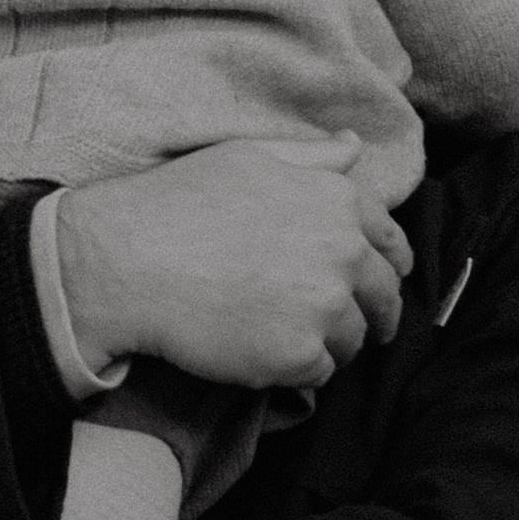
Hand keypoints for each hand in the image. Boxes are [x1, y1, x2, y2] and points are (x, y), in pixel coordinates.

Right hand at [55, 137, 411, 390]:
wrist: (126, 263)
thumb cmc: (177, 204)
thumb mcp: (248, 158)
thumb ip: (311, 158)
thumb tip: (353, 147)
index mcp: (337, 201)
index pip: (392, 244)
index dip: (386, 267)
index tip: (373, 285)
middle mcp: (343, 251)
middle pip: (383, 297)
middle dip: (370, 313)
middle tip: (343, 327)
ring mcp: (325, 306)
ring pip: (354, 339)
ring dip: (330, 342)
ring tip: (286, 336)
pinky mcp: (299, 354)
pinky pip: (320, 372)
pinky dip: (298, 369)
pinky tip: (263, 352)